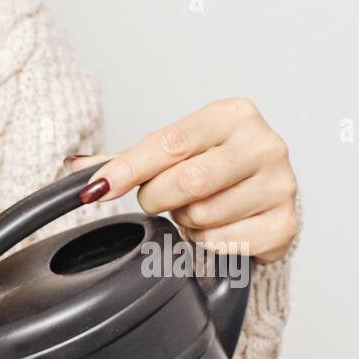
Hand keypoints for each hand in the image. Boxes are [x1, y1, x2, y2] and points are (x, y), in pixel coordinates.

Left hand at [72, 98, 298, 261]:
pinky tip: (215, 228)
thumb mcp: (172, 155)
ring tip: (195, 211)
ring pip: (202, 216)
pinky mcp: (285, 224)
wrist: (263, 199)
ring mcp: (281, 184)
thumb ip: (125, 160)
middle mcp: (264, 144)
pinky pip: (220, 242)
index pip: (170, 142)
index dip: (128, 169)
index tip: (97, 189)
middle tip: (158, 200)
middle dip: (158, 198)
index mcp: (233, 115)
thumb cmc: (213, 170)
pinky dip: (205, 242)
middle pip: (188, 181)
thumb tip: (74, 166)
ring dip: (184, 221)